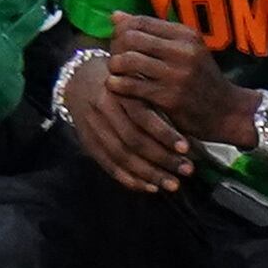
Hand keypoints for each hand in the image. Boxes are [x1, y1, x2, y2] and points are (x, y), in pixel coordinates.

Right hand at [58, 47, 193, 195]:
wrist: (78, 80)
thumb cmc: (120, 81)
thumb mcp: (136, 81)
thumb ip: (156, 101)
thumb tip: (188, 131)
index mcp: (118, 91)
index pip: (142, 116)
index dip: (164, 134)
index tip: (186, 148)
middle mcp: (102, 109)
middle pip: (132, 140)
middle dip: (162, 159)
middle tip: (187, 170)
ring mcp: (92, 128)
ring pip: (121, 156)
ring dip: (149, 174)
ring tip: (172, 184)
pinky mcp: (87, 143)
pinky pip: (109, 165)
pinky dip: (130, 179)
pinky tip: (149, 187)